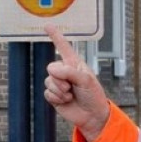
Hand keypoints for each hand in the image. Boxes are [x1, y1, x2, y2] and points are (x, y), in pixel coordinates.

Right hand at [44, 24, 109, 141]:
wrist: (92, 116)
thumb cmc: (93, 95)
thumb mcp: (86, 80)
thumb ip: (70, 72)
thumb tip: (52, 71)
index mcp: (74, 64)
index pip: (64, 47)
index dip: (55, 36)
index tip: (47, 25)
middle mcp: (65, 72)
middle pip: (51, 67)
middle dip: (60, 79)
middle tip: (71, 87)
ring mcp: (58, 84)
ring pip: (48, 81)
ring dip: (60, 90)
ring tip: (71, 95)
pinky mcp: (54, 96)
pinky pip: (47, 93)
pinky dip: (57, 98)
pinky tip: (66, 101)